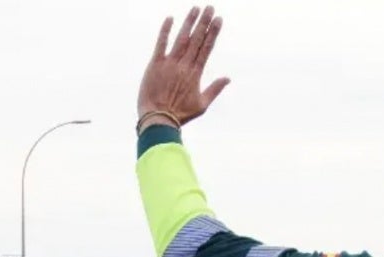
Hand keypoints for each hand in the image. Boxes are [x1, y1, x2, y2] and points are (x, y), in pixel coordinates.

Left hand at [138, 6, 229, 128]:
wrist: (158, 119)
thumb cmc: (180, 114)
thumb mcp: (202, 105)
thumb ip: (215, 89)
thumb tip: (228, 78)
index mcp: (196, 74)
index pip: (206, 48)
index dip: (213, 32)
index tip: (218, 20)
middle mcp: (184, 65)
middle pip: (196, 39)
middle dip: (204, 22)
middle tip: (210, 8)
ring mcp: (170, 63)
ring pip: (181, 38)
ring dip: (189, 22)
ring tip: (196, 8)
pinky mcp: (155, 64)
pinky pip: (161, 44)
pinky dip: (165, 31)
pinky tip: (170, 18)